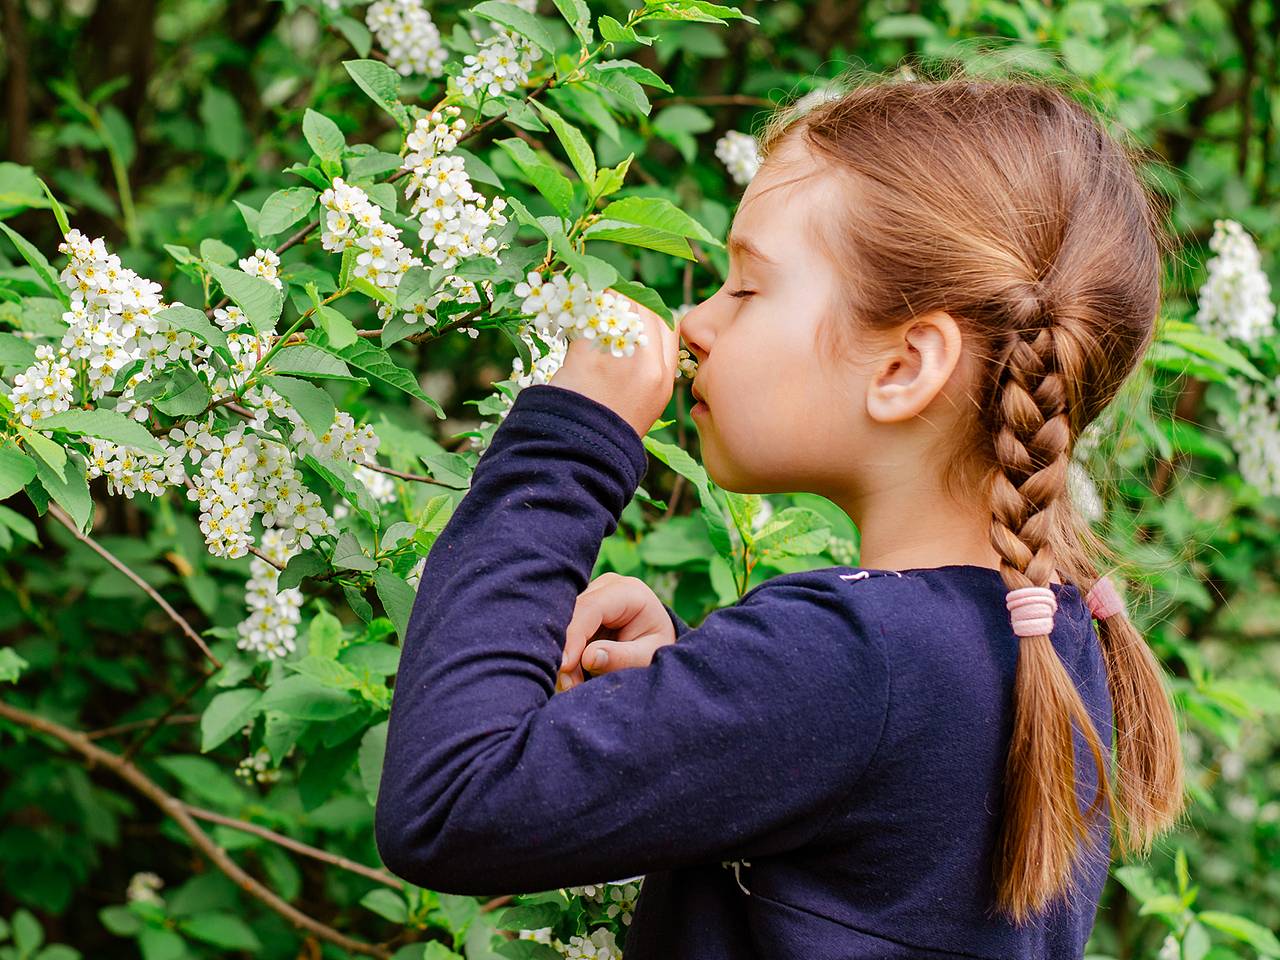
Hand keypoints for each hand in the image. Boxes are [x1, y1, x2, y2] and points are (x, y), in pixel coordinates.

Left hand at [548, 290, 680, 437]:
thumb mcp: (642, 408)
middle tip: (606, 302)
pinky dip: (579, 311)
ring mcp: (619, 357)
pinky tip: (570, 318)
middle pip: (646, 310)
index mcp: (664, 380)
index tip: (633, 313)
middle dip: (627, 301)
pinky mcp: (588, 353)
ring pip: (618, 304)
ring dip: (603, 300)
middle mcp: (648, 365)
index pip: (669, 327)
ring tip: (588, 307)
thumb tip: (635, 341)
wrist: (579, 452)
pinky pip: (587, 316)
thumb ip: (645, 374)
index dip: (652, 314)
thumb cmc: (605, 432)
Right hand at [556, 573, 677, 691]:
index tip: (565, 666)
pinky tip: (571, 675)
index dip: (574, 636)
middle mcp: (605, 586)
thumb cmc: (655, 648)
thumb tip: (588, 657)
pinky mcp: (581, 609)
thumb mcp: (647, 656)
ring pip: (563, 623)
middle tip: (568, 684)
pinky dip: (565, 654)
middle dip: (566, 650)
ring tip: (572, 684)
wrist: (657, 641)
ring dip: (564, 655)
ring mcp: (590, 594)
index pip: (591, 607)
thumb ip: (621, 657)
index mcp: (628, 591)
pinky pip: (564, 630)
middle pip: (572, 613)